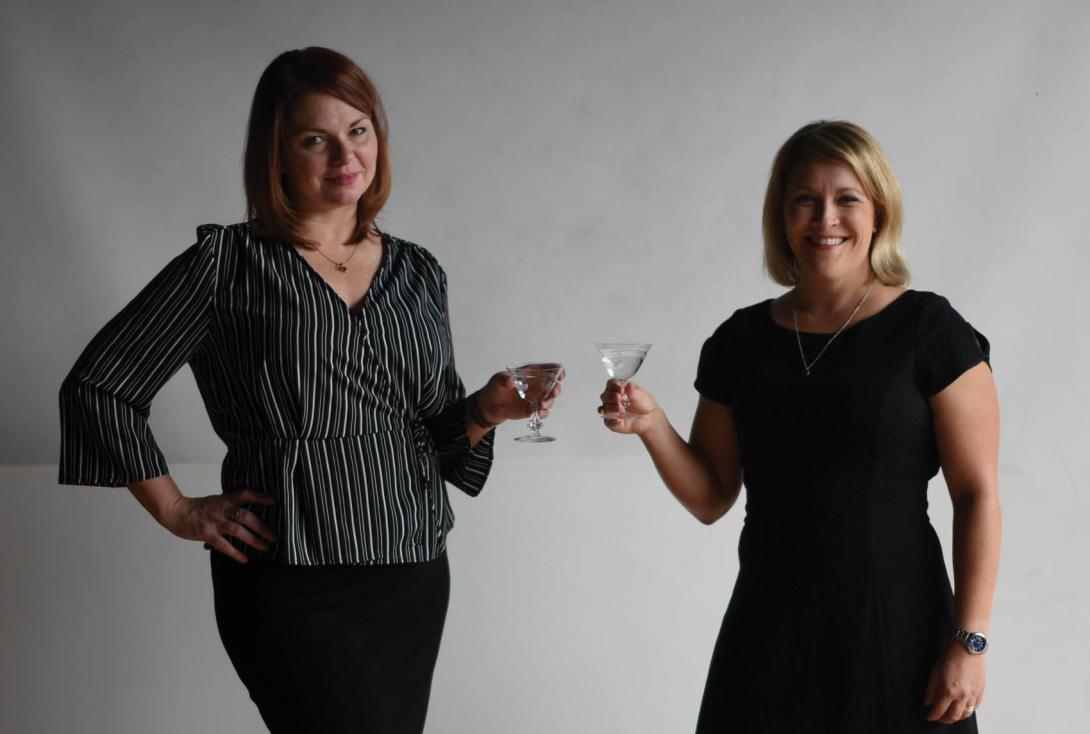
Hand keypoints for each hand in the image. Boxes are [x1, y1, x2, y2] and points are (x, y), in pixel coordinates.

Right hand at [161, 489, 277, 563]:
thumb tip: (251, 514)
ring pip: (238, 531)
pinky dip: (236, 553)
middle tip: (275, 536)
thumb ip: (231, 505)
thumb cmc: (199, 508)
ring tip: (265, 548)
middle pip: (246, 516)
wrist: (176, 512)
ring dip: (253, 540)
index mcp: (225, 499)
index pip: (246, 494)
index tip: (274, 502)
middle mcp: (222, 510)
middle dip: (262, 527)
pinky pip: (224, 545)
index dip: (260, 497)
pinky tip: (245, 559)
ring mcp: (214, 522)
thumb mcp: (217, 501)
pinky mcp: (207, 534)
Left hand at [474, 369, 564, 425]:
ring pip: (549, 399)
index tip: (560, 375)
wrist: (489, 405)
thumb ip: (504, 379)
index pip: (547, 369)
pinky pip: (543, 411)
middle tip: (554, 393)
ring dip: (549, 402)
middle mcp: (536, 385)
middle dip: (556, 389)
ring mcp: (536, 398)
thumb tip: (510, 382)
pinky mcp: (532, 409)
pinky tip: (540, 413)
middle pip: (553, 385)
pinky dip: (544, 412)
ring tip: (542, 405)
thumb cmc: (495, 387)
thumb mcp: (497, 380)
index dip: (557, 371)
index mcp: (531, 373)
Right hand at [599, 380, 661, 436]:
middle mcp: (611, 399)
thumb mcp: (641, 395)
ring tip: (621, 409)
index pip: (610, 384)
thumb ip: (633, 391)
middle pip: (604, 396)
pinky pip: (608, 422)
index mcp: (617, 388)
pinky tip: (619, 420)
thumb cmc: (644, 403)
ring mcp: (611, 411)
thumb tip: (629, 386)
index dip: (613, 385)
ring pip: (603, 409)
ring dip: (611, 408)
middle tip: (618, 397)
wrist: (650, 417)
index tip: (621, 388)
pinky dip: (612, 421)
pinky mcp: (612, 422)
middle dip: (610, 396)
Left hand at [923, 640, 985, 723]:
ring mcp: (973, 694)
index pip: (939, 710)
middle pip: (953, 716)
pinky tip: (962, 707)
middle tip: (939, 718)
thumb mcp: (935, 672)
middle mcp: (962, 696)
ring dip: (957, 717)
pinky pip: (975, 707)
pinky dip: (968, 709)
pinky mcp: (980, 691)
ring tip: (950, 714)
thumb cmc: (951, 657)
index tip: (929, 716)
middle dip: (945, 719)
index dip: (933, 716)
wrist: (968, 648)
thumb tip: (928, 702)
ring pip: (966, 714)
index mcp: (949, 691)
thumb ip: (931, 690)